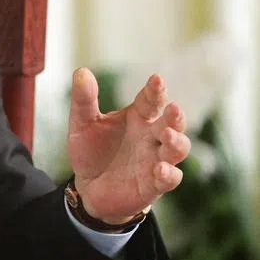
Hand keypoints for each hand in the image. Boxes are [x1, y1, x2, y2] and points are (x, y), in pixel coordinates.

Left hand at [67, 68, 190, 224]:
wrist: (88, 188)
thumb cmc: (91, 151)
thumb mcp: (82, 123)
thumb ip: (84, 99)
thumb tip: (81, 71)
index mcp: (138, 117)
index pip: (151, 100)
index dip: (156, 90)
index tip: (156, 79)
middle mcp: (151, 137)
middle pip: (172, 123)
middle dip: (175, 116)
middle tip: (173, 108)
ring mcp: (156, 160)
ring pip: (177, 149)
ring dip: (176, 142)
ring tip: (167, 135)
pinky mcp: (153, 184)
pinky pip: (168, 179)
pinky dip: (168, 174)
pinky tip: (160, 169)